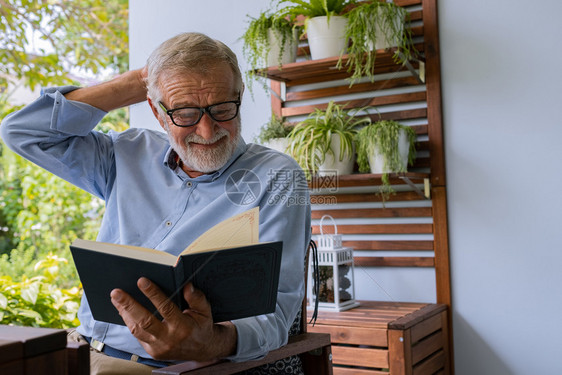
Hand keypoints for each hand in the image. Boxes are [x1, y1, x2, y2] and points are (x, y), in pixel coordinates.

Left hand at [110, 277, 236, 360]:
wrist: (202, 350)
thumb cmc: (202, 325)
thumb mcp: (205, 311)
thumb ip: (197, 298)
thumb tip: (187, 286)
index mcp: (183, 327)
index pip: (165, 308)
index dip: (153, 294)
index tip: (142, 281)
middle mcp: (169, 339)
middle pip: (145, 321)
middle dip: (129, 305)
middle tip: (116, 292)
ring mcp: (158, 347)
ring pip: (136, 329)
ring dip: (124, 312)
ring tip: (116, 298)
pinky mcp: (152, 351)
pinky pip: (137, 335)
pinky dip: (129, 321)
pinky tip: (123, 309)